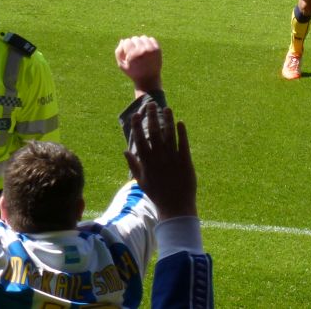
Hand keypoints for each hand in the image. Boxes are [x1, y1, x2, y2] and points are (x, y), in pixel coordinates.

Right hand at [116, 36, 161, 94]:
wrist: (148, 79)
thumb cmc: (133, 72)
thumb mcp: (122, 65)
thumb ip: (119, 52)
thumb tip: (122, 40)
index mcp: (133, 54)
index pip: (127, 41)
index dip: (125, 47)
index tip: (127, 54)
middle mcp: (142, 50)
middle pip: (135, 38)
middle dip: (133, 44)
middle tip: (134, 53)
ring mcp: (151, 49)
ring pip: (143, 37)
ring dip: (140, 42)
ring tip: (139, 51)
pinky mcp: (157, 49)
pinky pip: (151, 39)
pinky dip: (148, 42)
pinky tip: (146, 49)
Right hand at [123, 103, 196, 219]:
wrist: (175, 206)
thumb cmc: (157, 194)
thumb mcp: (141, 181)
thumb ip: (133, 165)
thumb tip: (124, 151)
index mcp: (147, 163)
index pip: (140, 140)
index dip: (137, 126)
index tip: (136, 115)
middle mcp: (159, 158)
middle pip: (154, 133)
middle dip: (152, 117)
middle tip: (152, 104)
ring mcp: (172, 158)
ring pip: (170, 135)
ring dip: (168, 120)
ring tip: (167, 109)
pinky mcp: (185, 160)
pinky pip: (183, 143)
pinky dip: (182, 132)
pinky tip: (180, 122)